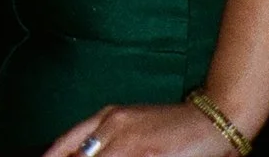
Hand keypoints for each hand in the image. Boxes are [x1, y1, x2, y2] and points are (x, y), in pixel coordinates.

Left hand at [42, 101, 241, 156]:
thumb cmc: (172, 127)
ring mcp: (131, 142)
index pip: (68, 142)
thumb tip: (77, 154)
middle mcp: (115, 125)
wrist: (213, 119)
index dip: (55, 154)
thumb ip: (105, 139)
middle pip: (81, 155)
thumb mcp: (132, 125)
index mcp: (108, 116)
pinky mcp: (148, 154)